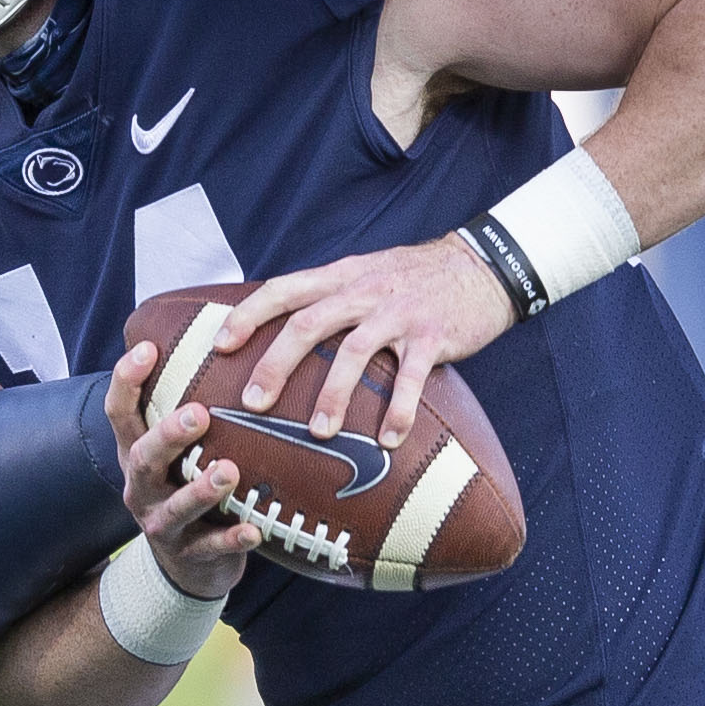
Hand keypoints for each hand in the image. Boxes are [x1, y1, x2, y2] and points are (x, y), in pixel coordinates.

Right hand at [107, 341, 260, 600]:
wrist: (187, 568)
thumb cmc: (189, 488)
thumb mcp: (180, 453)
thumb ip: (191, 411)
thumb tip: (228, 336)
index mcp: (136, 454)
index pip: (119, 413)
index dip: (127, 381)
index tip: (147, 349)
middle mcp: (141, 486)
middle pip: (141, 458)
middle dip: (167, 436)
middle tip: (199, 413)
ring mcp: (161, 523)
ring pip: (175, 507)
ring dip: (200, 490)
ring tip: (229, 472)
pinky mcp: (189, 555)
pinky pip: (210, 547)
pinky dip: (231, 539)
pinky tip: (254, 530)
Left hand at [216, 234, 517, 450]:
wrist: (484, 265)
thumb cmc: (413, 278)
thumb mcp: (364, 272)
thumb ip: (326, 296)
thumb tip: (277, 330)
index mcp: (341, 277)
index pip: (283, 290)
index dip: (248, 315)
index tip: (219, 345)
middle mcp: (364, 291)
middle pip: (308, 325)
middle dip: (276, 364)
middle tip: (253, 403)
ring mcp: (399, 313)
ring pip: (353, 353)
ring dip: (332, 396)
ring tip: (318, 433)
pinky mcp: (434, 336)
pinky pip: (410, 377)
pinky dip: (398, 411)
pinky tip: (388, 440)